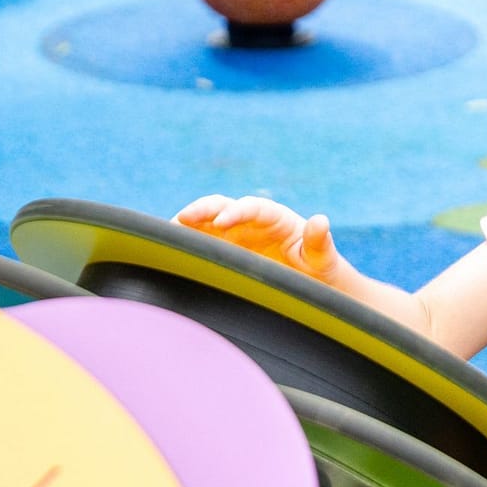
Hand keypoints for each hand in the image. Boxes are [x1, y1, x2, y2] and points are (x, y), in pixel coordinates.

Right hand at [174, 195, 351, 286]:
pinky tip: (166, 249)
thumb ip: (319, 242)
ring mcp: (232, 232)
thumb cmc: (315, 268)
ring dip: (186, 223)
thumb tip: (320, 221)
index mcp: (274, 217)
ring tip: (165, 234)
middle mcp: (249, 220)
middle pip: (221, 206)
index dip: (236, 212)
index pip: (252, 207)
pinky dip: (183, 241)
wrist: (307, 280)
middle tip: (181, 219)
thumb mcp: (321, 259)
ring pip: (204, 220)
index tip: (221, 222)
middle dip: (202, 210)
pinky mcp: (220, 246)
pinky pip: (199, 239)